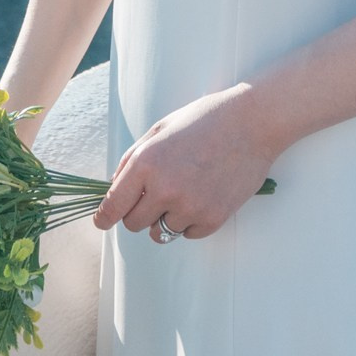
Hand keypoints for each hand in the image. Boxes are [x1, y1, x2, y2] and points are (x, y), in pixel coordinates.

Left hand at [92, 84, 280, 243]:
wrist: (252, 123)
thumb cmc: (204, 121)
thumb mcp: (160, 129)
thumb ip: (133, 158)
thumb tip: (115, 188)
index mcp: (146, 163)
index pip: (113, 206)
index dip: (104, 217)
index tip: (103, 221)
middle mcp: (164, 189)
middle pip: (133, 224)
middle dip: (138, 213)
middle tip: (154, 195)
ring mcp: (190, 206)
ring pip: (160, 233)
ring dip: (164, 218)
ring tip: (182, 194)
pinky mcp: (213, 219)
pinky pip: (187, 234)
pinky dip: (190, 222)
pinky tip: (202, 196)